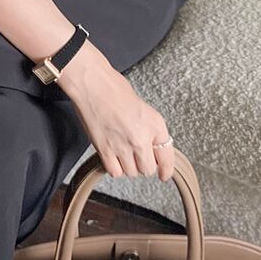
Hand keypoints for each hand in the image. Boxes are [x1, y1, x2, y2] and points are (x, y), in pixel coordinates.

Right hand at [57, 41, 174, 180]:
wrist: (93, 85)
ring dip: (128, 166)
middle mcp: (142, 138)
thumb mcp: (143, 107)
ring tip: (122, 152)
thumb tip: (151, 147)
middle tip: (136, 154)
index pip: (167, 157)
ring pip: (131, 172)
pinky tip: (112, 156)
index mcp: (155, 125)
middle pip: (147, 169)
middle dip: (143, 164)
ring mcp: (123, 146)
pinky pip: (115, 172)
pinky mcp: (105, 150)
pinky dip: (115, 167)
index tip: (164, 174)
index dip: (166, 169)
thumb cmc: (114, 88)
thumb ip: (150, 129)